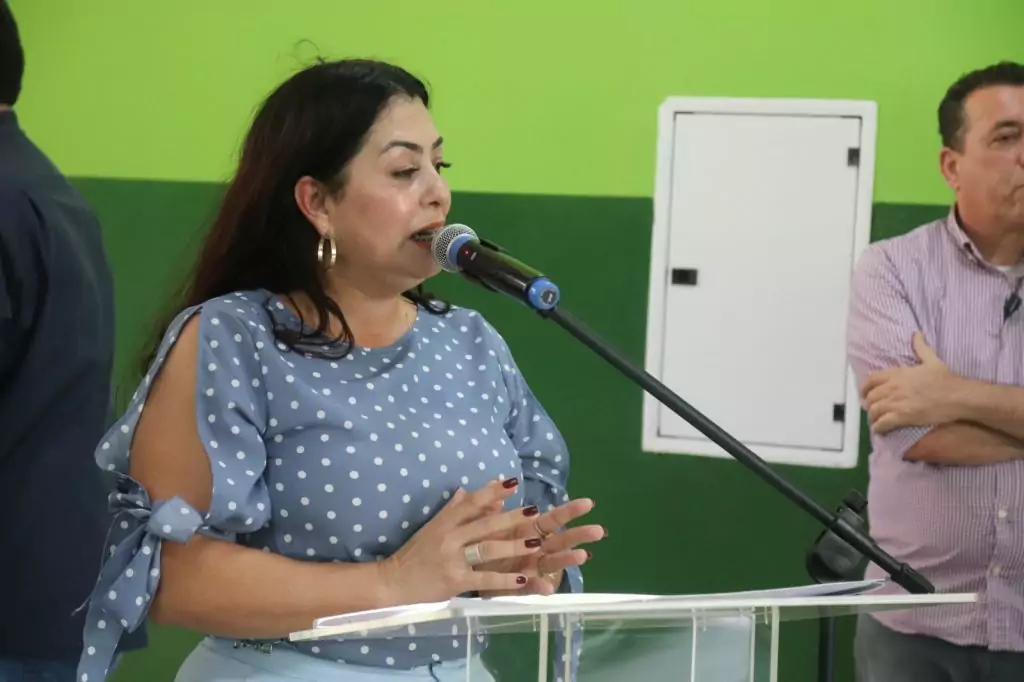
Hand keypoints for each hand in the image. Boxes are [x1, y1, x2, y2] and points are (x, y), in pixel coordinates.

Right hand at [380, 479, 544, 604]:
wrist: (394, 582)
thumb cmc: (414, 554)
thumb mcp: (430, 528)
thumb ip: (450, 510)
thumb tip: (465, 489)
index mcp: (444, 523)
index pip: (470, 503)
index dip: (491, 492)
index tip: (512, 483)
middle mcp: (449, 538)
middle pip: (484, 524)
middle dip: (511, 518)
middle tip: (533, 511)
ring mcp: (453, 560)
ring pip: (487, 549)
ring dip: (513, 546)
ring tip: (536, 543)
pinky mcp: (456, 581)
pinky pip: (485, 579)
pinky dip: (505, 580)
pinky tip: (523, 577)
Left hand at [475, 497, 603, 596]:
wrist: (464, 568)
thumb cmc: (481, 541)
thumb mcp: (484, 520)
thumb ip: (491, 503)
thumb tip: (495, 482)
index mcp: (529, 529)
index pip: (553, 519)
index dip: (569, 511)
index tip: (588, 503)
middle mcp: (535, 548)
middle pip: (561, 540)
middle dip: (579, 535)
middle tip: (598, 530)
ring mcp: (530, 567)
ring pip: (553, 562)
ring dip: (567, 560)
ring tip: (582, 556)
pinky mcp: (519, 585)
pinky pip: (530, 587)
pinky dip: (539, 587)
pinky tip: (548, 588)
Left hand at [861, 332, 962, 433]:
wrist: (958, 396)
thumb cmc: (946, 379)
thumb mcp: (932, 360)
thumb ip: (921, 348)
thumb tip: (917, 334)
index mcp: (897, 374)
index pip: (871, 380)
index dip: (864, 388)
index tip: (864, 393)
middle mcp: (893, 387)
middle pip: (870, 397)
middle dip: (868, 404)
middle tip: (871, 409)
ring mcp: (896, 402)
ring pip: (874, 410)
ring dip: (872, 417)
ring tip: (875, 421)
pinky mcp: (903, 416)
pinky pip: (882, 423)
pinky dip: (878, 428)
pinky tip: (879, 430)